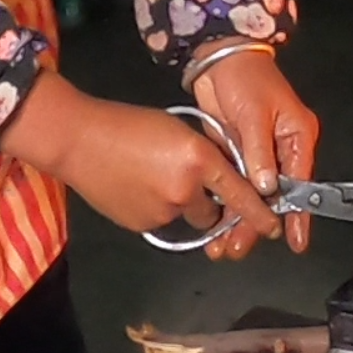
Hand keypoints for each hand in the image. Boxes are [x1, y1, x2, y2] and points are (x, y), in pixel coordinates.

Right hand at [0, 73, 264, 241]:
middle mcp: (186, 190)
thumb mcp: (179, 131)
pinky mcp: (142, 225)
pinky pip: (162, 222)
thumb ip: (205, 155)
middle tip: (188, 182)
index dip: (259, 214)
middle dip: (210, 204)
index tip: (274, 228)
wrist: (78, 141)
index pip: (240, 194)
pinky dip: (158, 209)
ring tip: (154, 178)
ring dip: (182, 205)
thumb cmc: (129, 125)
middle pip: (214, 213)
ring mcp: (162, 211)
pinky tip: (138, 188)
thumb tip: (221, 175)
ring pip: (187, 217)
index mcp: (199, 160)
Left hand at [193, 46, 320, 256]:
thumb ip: (259, 153)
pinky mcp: (236, 152)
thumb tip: (266, 187)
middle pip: (273, 195)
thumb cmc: (245, 78)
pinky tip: (215, 224)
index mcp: (297, 136)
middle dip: (257, 222)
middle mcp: (281, 149)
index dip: (298, 213)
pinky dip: (226, 203)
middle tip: (238, 247)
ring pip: (252, 194)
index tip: (295, 241)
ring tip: (222, 245)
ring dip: (239, 217)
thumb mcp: (253, 114)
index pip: (300, 182)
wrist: (219, 58)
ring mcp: (257, 153)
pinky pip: (235, 184)